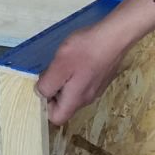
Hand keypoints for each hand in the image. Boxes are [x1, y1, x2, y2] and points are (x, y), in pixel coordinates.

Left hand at [36, 0, 154, 124]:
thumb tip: (41, 93)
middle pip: (65, 105)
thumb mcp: (59, 66)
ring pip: (73, 93)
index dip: (46, 106)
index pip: (57, 118)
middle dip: (54, 91)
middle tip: (53, 70)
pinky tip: (77, 58)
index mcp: (76, 100)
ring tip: (65, 62)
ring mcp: (96, 89)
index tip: (44, 87)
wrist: (114, 37)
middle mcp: (87, 99)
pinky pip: (83, 83)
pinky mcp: (101, 78)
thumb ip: (47, 84)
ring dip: (65, 81)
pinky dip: (76, 75)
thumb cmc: (84, 51)